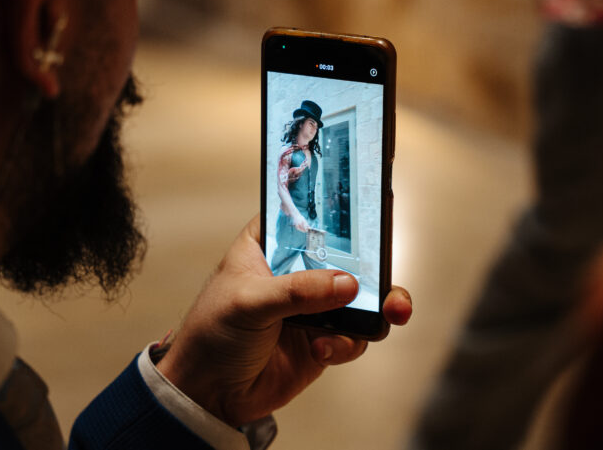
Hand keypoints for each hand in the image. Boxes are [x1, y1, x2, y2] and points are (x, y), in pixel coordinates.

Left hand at [156, 215, 411, 426]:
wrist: (208, 394)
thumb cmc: (212, 334)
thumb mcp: (248, 302)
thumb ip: (297, 291)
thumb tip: (349, 284)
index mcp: (269, 245)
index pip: (308, 215)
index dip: (339, 210)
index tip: (372, 208)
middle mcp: (296, 271)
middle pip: (348, 256)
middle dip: (377, 265)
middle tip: (394, 272)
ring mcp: (313, 306)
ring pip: (361, 298)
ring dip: (379, 305)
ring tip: (391, 313)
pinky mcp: (323, 339)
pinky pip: (354, 336)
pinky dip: (347, 342)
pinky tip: (323, 351)